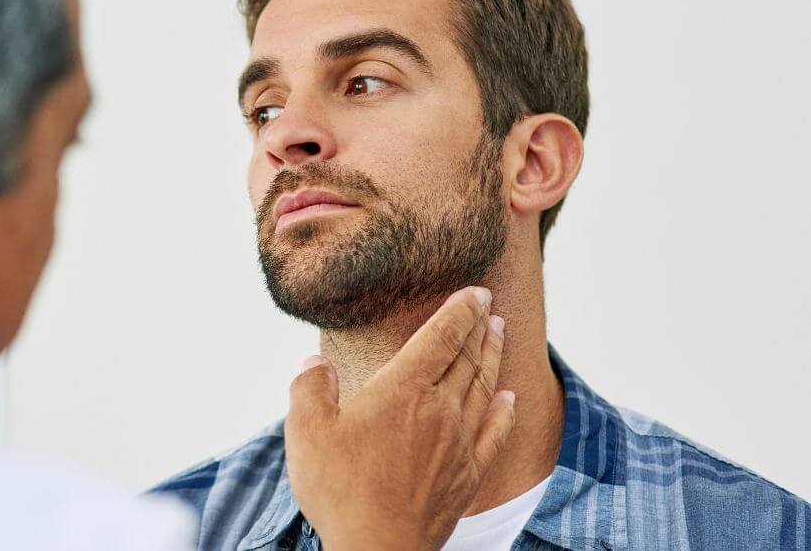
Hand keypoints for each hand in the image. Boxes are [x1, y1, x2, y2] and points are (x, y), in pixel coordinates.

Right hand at [284, 286, 514, 550]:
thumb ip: (310, 388)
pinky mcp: (467, 475)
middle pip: (467, 358)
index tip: (475, 291)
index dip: (460, 310)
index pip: (440, 337)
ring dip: (493, 357)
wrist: (376, 548)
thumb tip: (316, 363)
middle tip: (488, 306)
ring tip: (500, 334)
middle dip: (479, 327)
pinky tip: (510, 398)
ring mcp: (458, 443)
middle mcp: (438, 409)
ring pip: (484, 388)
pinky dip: (505, 410)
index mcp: (402, 390)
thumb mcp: (305, 431)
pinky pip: (494, 433)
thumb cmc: (340, 489)